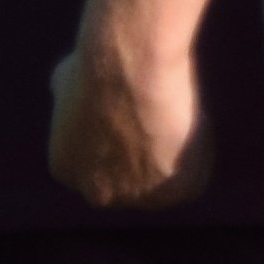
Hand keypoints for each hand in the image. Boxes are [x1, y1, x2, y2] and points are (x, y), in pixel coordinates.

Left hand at [49, 16, 208, 211]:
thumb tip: (67, 86)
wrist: (131, 67)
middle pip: (128, 185)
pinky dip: (198, 152)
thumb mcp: (65, 79)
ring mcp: (137, 198)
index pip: (96, 167)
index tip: (133, 118)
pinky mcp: (174, 193)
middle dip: (143, 159)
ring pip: (164, 183)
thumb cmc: (100, 65)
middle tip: (158, 119)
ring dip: (171, 156)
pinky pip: (194, 178)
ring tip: (173, 115)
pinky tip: (187, 123)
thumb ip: (67, 97)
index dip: (119, 142)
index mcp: (66, 169)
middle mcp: (97, 193)